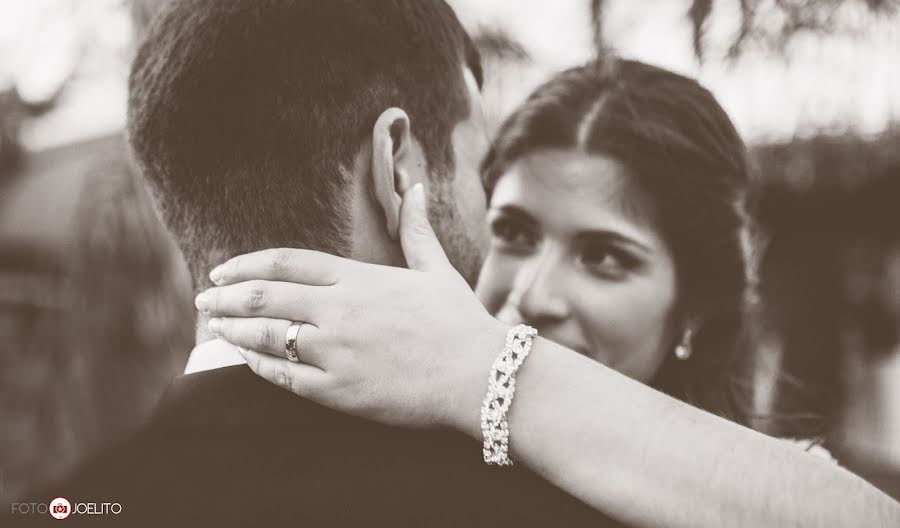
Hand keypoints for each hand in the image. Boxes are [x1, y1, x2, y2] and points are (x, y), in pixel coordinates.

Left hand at [196, 184, 506, 431]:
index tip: (221, 270)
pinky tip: (244, 359)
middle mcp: (338, 311)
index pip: (285, 264)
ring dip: (233, 329)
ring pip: (265, 336)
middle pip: (263, 297)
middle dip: (225, 296)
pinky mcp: (337, 390)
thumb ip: (416, 229)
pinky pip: (283, 376)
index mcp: (358, 278)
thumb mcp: (436, 270)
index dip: (246, 266)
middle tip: (204, 298)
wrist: (477, 376)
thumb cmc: (459, 322)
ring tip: (215, 326)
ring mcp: (334, 352)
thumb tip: (417, 187)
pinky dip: (257, 365)